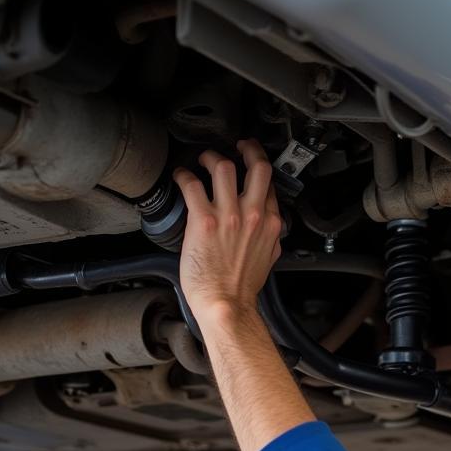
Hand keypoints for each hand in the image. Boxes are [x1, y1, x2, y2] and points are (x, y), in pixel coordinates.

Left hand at [172, 139, 282, 328]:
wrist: (227, 304)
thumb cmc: (242, 288)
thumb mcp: (269, 258)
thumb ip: (269, 236)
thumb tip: (267, 226)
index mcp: (269, 224)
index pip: (269, 184)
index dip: (259, 167)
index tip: (251, 162)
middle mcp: (251, 215)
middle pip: (257, 166)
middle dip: (246, 148)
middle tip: (237, 146)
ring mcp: (228, 216)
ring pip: (224, 166)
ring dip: (211, 158)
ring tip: (203, 160)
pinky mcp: (203, 221)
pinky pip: (192, 184)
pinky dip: (184, 176)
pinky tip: (181, 177)